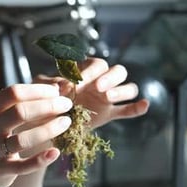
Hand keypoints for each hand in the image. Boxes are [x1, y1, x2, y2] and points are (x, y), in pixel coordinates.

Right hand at [0, 84, 71, 186]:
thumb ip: (20, 100)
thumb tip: (57, 86)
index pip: (14, 92)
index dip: (39, 91)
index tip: (57, 91)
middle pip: (20, 112)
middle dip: (48, 106)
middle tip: (66, 105)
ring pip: (23, 139)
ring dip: (49, 129)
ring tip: (66, 123)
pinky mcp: (1, 170)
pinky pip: (24, 166)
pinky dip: (41, 159)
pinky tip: (55, 152)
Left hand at [34, 58, 149, 128]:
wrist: (47, 122)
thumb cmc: (45, 99)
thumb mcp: (41, 89)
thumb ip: (48, 83)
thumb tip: (60, 84)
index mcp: (85, 70)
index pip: (96, 65)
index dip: (89, 72)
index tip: (77, 84)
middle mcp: (100, 81)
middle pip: (118, 71)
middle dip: (110, 77)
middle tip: (98, 87)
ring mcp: (108, 97)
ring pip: (128, 88)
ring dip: (122, 90)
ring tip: (108, 98)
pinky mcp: (111, 113)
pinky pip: (129, 109)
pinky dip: (138, 107)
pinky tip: (144, 105)